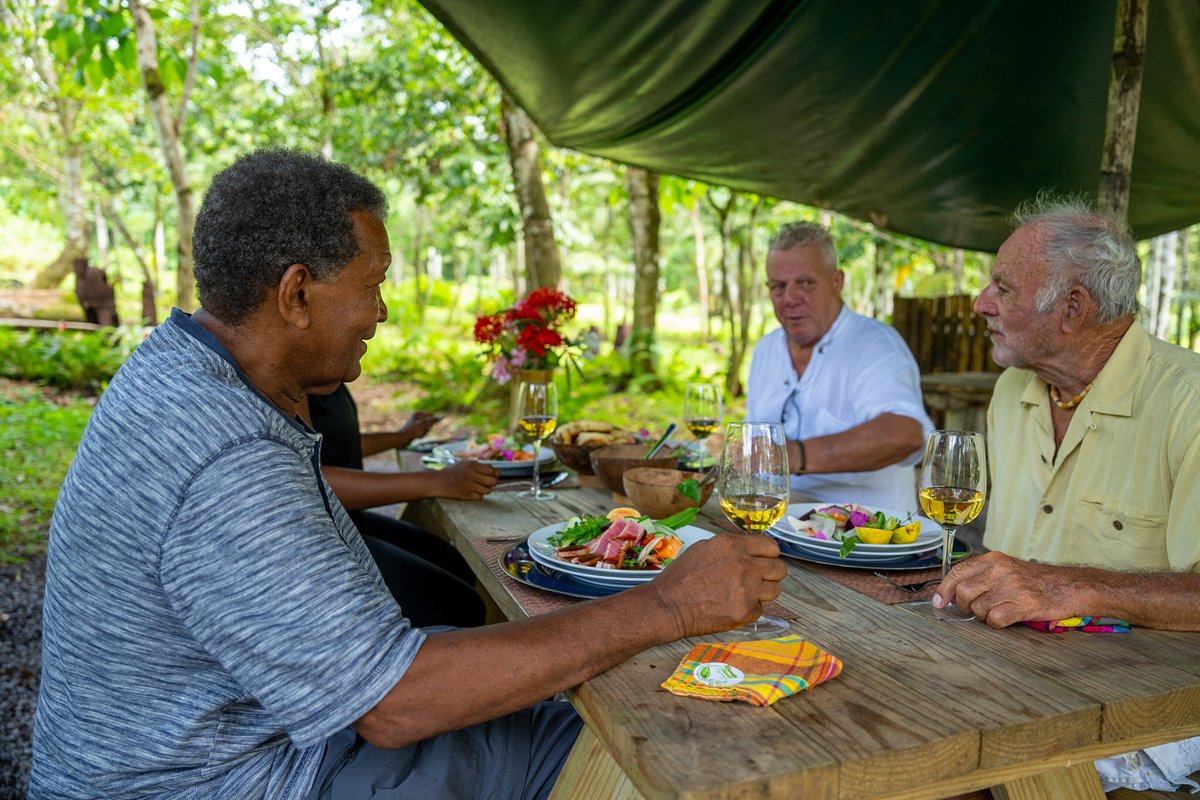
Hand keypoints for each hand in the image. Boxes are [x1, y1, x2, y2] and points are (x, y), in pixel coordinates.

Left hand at [397, 411, 441, 447]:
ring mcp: (417, 424)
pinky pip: (423, 432)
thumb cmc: (412, 430)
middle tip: (421, 430)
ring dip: (425, 432)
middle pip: (430, 422)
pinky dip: (422, 435)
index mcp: (418, 413)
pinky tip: (417, 436)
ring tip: (418, 434)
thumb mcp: (423, 424)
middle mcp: (418, 417)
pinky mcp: (416, 430)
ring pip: (427, 428)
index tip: (426, 425)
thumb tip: (441, 417)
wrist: (402, 438)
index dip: (431, 421)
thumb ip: (432, 420)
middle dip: (427, 428)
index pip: (431, 415)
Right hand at [431, 460, 499, 499]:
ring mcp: (468, 486)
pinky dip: (479, 494)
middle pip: (492, 481)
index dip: (496, 473)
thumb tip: (494, 470)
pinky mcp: (466, 495)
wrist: (439, 482)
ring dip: (487, 489)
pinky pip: (480, 496)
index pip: (491, 471)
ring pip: (487, 490)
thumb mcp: (465, 464)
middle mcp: (471, 475)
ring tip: (483, 486)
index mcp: (471, 466)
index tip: (495, 474)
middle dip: (493, 482)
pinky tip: (475, 490)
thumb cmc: (454, 471)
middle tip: (491, 481)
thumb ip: (479, 466)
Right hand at [643, 533, 786, 638]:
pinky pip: (760, 609)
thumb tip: (750, 551)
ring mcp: (747, 589)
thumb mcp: (705, 548)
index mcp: (733, 545)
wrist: (668, 604)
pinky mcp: (746, 611)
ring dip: (762, 592)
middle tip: (757, 580)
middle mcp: (744, 564)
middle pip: (780, 568)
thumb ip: (732, 548)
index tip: (764, 561)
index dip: (769, 555)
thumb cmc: (681, 577)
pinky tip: (731, 607)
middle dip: (770, 574)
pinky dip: (749, 610)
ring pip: (775, 590)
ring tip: (743, 594)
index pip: (771, 547)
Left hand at [933, 551, 1077, 627]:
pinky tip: (1007, 617)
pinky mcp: (1022, 605)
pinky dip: (997, 624)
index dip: (943, 589)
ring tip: (998, 611)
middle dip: (964, 606)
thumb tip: (951, 592)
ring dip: (983, 616)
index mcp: (993, 559)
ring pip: (978, 608)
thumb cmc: (1034, 580)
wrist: (1069, 587)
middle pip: (963, 592)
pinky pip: (994, 620)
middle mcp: (1000, 570)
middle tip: (975, 609)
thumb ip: (981, 575)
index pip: (958, 572)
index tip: (938, 602)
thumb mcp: (1006, 568)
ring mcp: (1011, 587)